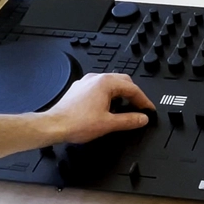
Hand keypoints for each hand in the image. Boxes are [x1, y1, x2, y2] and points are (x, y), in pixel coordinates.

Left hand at [41, 74, 155, 144]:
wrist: (54, 125)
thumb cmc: (76, 123)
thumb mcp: (109, 124)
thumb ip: (129, 120)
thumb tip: (142, 118)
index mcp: (105, 83)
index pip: (132, 88)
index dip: (143, 100)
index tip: (148, 109)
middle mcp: (95, 78)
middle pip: (122, 81)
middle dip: (133, 94)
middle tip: (139, 107)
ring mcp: (86, 82)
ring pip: (110, 83)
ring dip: (120, 94)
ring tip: (125, 108)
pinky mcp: (79, 89)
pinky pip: (99, 87)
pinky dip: (108, 95)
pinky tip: (107, 107)